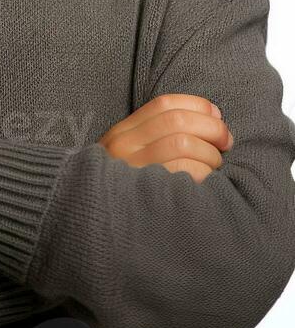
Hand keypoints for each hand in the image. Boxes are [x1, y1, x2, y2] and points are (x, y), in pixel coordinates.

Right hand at [98, 94, 232, 183]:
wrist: (100, 224)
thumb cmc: (132, 191)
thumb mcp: (134, 156)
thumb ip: (161, 136)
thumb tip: (213, 115)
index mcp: (122, 133)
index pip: (163, 104)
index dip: (197, 105)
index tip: (217, 116)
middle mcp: (123, 147)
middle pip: (177, 121)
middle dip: (212, 128)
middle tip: (226, 142)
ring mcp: (133, 170)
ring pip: (182, 143)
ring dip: (210, 153)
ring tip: (214, 165)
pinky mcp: (147, 194)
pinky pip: (185, 172)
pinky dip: (205, 173)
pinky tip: (206, 182)